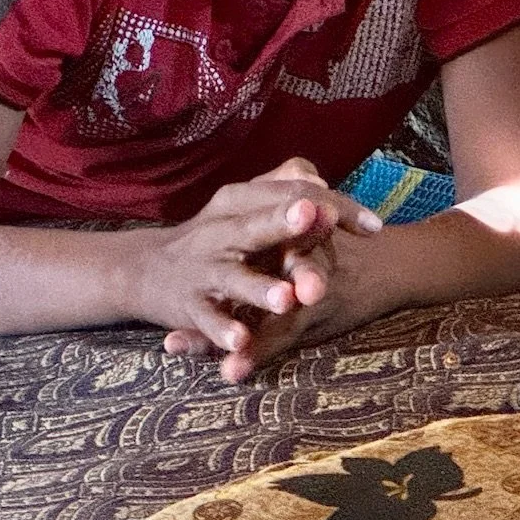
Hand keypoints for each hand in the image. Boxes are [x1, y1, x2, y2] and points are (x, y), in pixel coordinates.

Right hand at [143, 159, 379, 378]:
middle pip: (258, 224)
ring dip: (260, 288)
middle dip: (285, 222)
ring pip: (235, 278)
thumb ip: (282, 186)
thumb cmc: (213, 236)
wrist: (145, 270)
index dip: (335, 209)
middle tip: (314, 218)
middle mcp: (222, 231)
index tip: (375, 227)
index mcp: (242, 202)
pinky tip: (240, 340)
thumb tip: (320, 178)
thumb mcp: (244, 205)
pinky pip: (208, 319)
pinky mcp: (189, 305)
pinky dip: (222, 330)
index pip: (293, 196)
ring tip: (287, 299)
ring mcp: (205, 269)